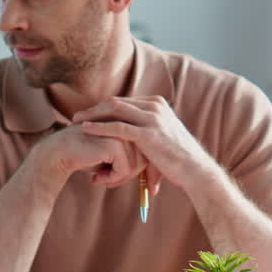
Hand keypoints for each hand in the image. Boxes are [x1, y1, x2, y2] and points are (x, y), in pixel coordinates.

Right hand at [38, 124, 146, 188]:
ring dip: (118, 178)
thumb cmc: (86, 155)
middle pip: (145, 159)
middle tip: (109, 182)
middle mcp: (127, 125)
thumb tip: (154, 185)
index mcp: (129, 124)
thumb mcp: (113, 157)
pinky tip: (96, 177)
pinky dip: (111, 178)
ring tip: (100, 179)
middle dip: (130, 176)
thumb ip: (132, 160)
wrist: (60, 152)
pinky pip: (124, 169)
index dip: (148, 171)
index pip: (148, 150)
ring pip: (136, 166)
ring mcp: (121, 132)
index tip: (142, 186)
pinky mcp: (114, 142)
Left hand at [73, 97, 217, 193]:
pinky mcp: (148, 133)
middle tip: (76, 116)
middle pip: (116, 102)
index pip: (123, 101)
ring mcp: (152, 118)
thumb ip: (146, 128)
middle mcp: (154, 107)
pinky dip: (99, 127)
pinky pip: (118, 127)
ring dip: (93, 115)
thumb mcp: (161, 136)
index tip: (88, 115)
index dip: (103, 107)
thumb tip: (130, 132)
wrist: (195, 170)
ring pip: (115, 111)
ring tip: (76, 121)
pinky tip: (86, 130)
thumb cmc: (177, 158)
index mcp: (156, 104)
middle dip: (94, 109)